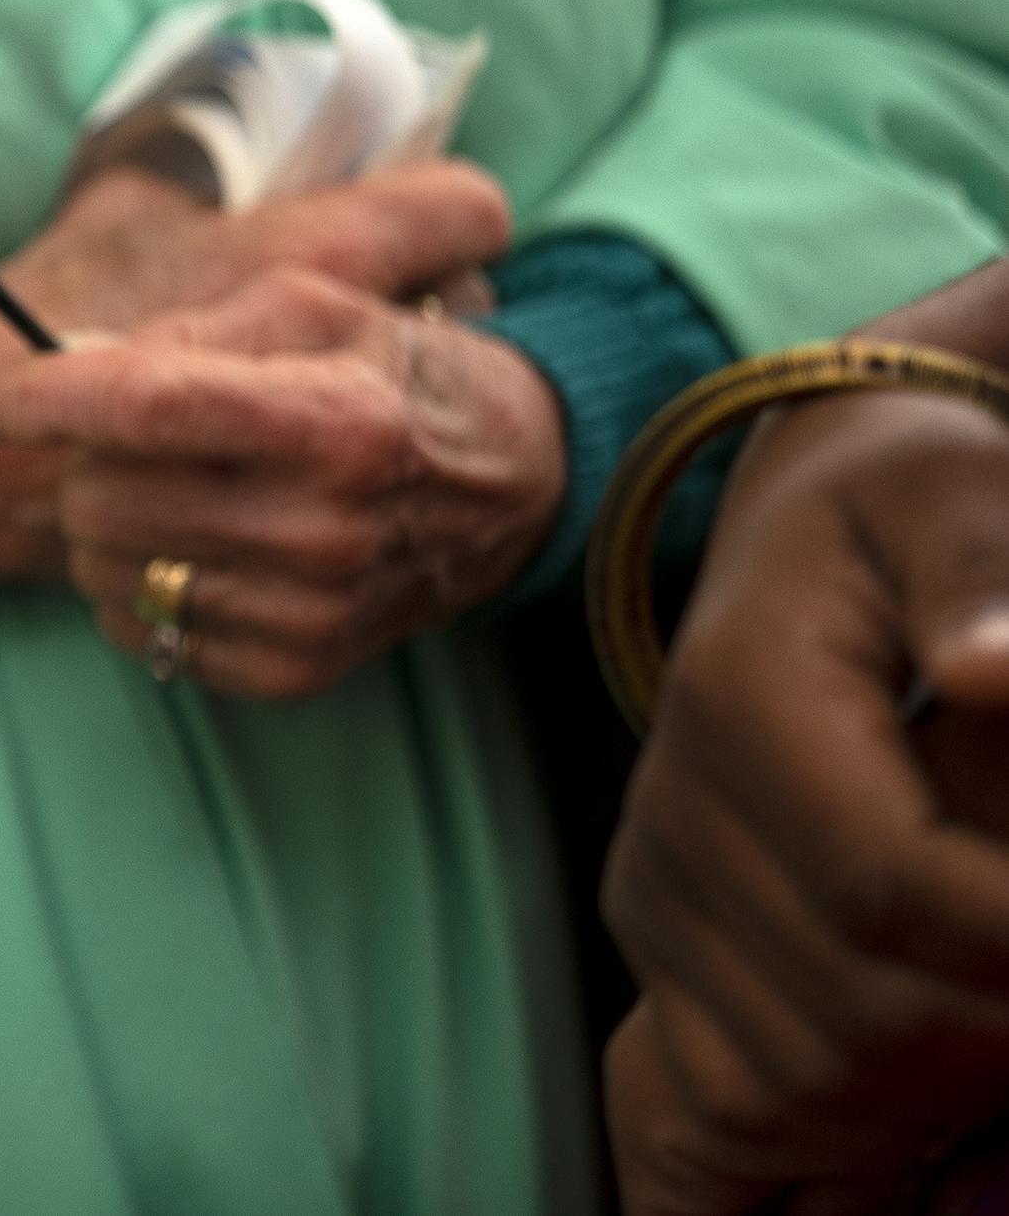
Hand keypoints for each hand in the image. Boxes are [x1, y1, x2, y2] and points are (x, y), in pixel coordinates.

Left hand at [0, 160, 513, 588]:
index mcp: (332, 417)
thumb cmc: (397, 371)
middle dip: (79, 459)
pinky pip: (146, 637)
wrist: (515, 482)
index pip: (143, 406)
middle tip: (118, 435)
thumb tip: (62, 361)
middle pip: (104, 498)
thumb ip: (185, 329)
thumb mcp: (315, 305)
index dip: (34, 400)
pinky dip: (139, 588)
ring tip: (166, 487)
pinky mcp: (297, 668)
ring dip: (104, 525)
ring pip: (108, 572)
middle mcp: (325, 526)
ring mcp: (311, 609)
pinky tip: (192, 546)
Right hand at [601, 385, 1008, 1215]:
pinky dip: (826, 1138)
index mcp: (740, 696)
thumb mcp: (960, 494)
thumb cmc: (909, 502)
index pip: (889, 883)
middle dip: (1003, 1025)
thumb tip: (993, 674)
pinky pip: (720, 1101)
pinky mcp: (662, 947)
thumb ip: (984, 575)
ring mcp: (659, 893)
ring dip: (948, 1083)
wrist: (806, 515)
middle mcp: (674, 810)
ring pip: (812, 1073)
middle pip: (862, 1005)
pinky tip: (907, 1104)